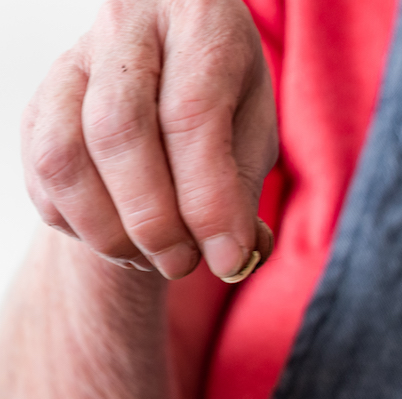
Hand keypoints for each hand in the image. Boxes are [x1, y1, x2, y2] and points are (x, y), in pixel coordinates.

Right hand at [21, 0, 276, 280]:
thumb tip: (233, 255)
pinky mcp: (39, 102)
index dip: (208, 201)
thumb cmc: (225, 94)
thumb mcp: (254, 128)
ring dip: (108, 229)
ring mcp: (72, 62)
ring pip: (63, 155)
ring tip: (153, 257)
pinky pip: (41, 176)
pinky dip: (80, 225)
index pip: (191, 117)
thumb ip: (242, 188)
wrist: (172, 58)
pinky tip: (122, 236)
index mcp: (198, 22)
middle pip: (118, 132)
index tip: (229, 259)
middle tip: (185, 263)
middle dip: (154, 220)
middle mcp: (126, 27)